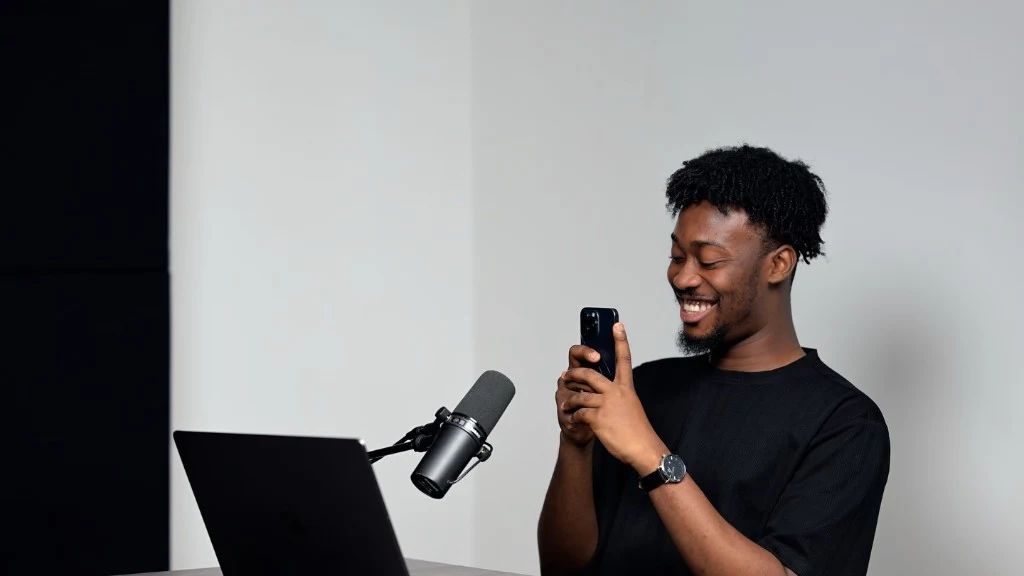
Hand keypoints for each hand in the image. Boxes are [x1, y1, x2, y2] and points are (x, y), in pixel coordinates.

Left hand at [562, 323, 667, 473]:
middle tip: (566, 376)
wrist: (643, 449)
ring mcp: (607, 404)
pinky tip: (575, 421)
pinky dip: (574, 416)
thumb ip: (618, 396)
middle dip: (574, 373)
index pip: (624, 359)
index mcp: (626, 388)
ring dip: (571, 401)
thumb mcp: (631, 406)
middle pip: (589, 374)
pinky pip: (580, 412)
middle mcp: (616, 392)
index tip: (617, 325)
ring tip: (567, 405)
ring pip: (580, 395)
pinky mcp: (598, 418)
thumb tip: (603, 393)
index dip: (620, 341)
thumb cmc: (637, 431)